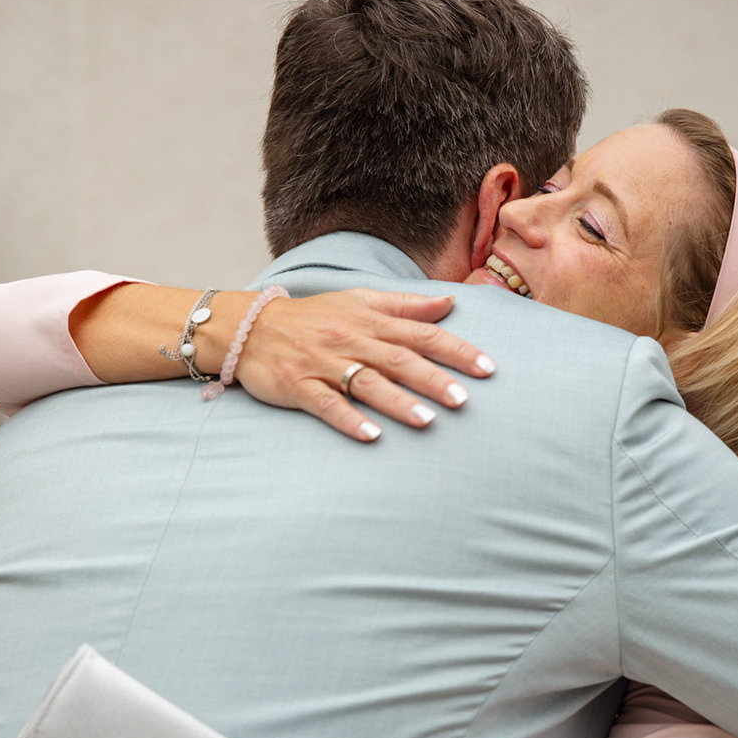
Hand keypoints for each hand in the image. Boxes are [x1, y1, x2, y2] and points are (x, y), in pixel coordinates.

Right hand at [236, 289, 494, 441]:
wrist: (250, 327)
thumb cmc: (315, 317)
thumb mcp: (359, 301)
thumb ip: (405, 305)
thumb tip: (450, 302)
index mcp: (371, 320)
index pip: (422, 333)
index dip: (456, 350)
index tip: (487, 368)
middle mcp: (352, 340)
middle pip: (399, 359)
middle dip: (432, 379)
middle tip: (463, 399)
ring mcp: (324, 363)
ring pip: (367, 382)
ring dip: (397, 402)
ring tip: (427, 420)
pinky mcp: (298, 386)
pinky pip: (326, 404)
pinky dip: (348, 419)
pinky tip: (371, 435)